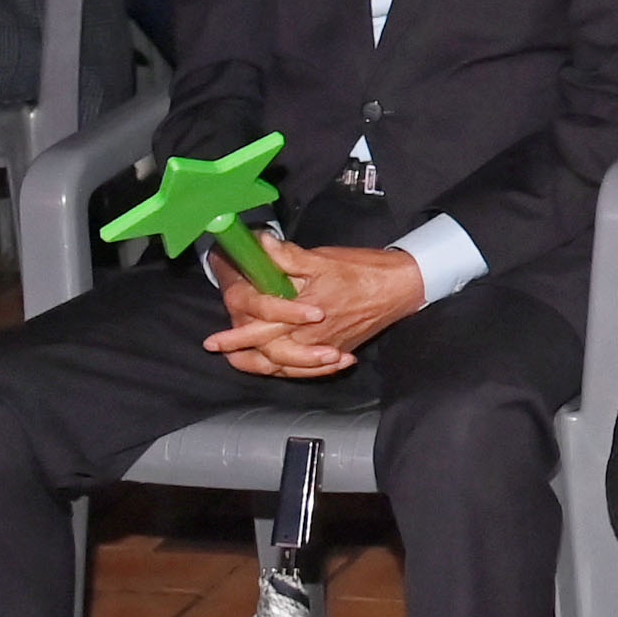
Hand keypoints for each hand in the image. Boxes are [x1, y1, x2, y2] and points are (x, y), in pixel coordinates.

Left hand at [204, 239, 425, 377]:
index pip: (262, 329)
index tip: (215, 340)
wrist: (402, 286)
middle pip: (270, 354)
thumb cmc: (363, 270)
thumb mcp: (322, 259)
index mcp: (304, 312)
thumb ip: (286, 256)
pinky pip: (311, 369)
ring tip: (243, 362)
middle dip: (242, 354)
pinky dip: (294, 371)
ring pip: (288, 366)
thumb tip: (258, 245)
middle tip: (221, 352)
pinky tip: (283, 367)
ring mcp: (327, 346)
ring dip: (263, 365)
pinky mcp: (339, 348)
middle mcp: (313, 336)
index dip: (237, 336)